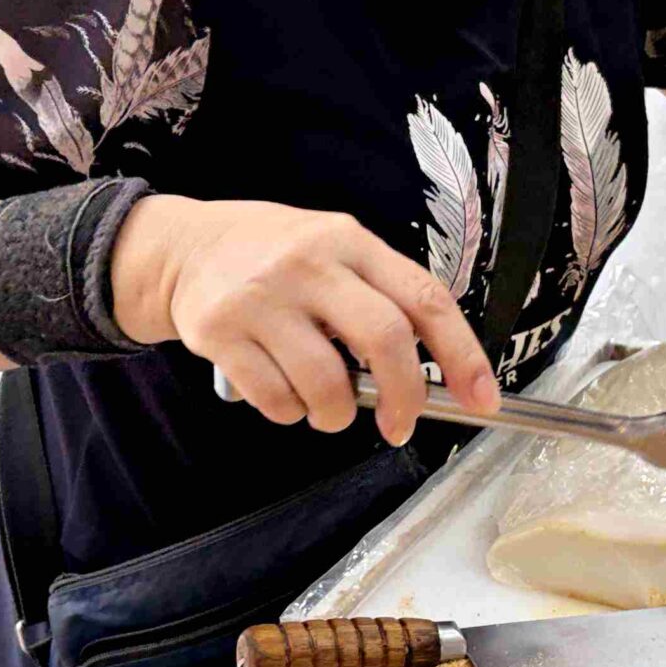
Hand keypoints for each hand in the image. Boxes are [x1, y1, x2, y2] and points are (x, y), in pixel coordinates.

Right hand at [111, 196, 497, 443]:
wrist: (184, 249)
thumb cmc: (275, 258)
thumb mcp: (332, 250)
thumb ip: (377, 297)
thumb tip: (433, 376)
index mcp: (350, 241)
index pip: (423, 298)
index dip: (462, 355)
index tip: (481, 399)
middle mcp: (308, 263)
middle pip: (384, 340)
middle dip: (403, 397)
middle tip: (398, 425)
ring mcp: (261, 297)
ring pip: (325, 384)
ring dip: (334, 415)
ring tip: (324, 407)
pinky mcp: (219, 332)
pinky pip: (275, 400)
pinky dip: (290, 413)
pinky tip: (284, 394)